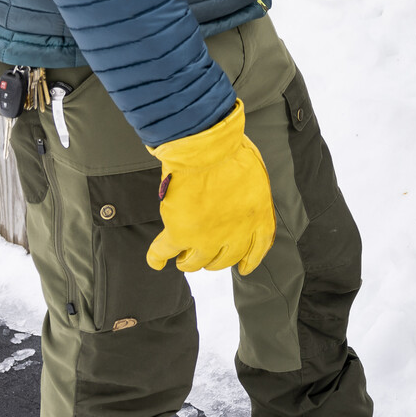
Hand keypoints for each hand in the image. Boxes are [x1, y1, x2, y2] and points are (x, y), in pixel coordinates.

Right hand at [145, 100, 276, 274]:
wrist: (209, 148)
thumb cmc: (232, 150)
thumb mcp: (255, 174)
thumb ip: (249, 193)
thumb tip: (238, 198)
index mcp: (258, 215)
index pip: (258, 248)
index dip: (249, 260)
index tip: (244, 268)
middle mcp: (236, 233)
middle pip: (225, 259)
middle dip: (214, 258)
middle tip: (205, 252)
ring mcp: (208, 237)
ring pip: (196, 262)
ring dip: (189, 260)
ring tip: (183, 256)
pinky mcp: (180, 234)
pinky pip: (165, 252)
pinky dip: (157, 258)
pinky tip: (156, 262)